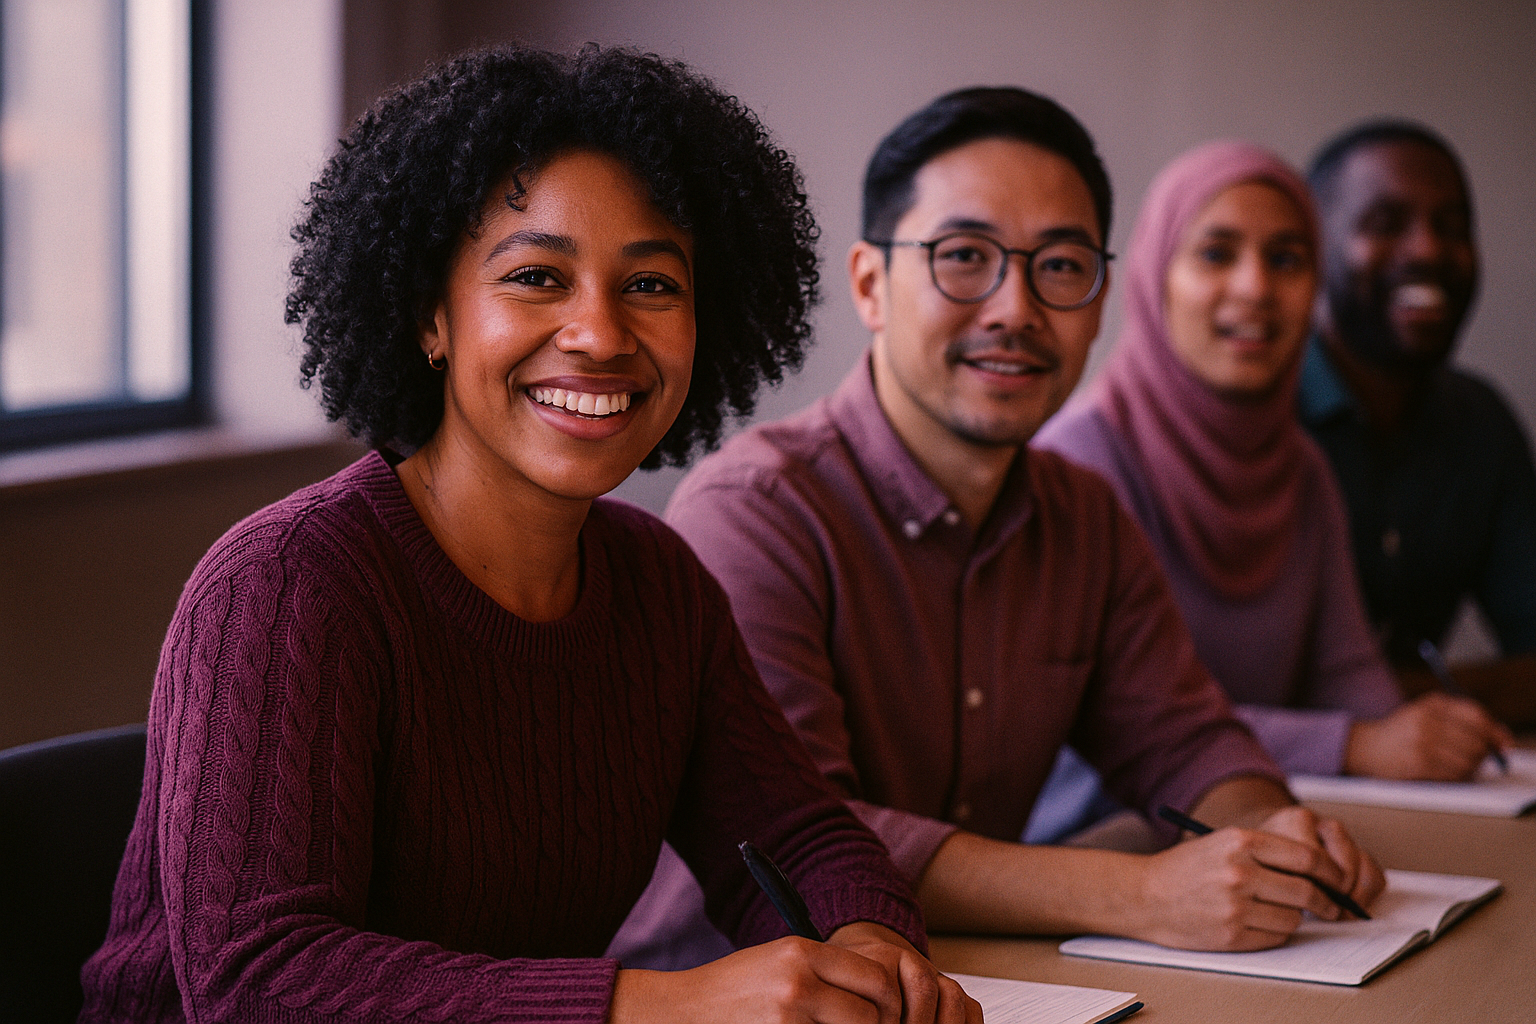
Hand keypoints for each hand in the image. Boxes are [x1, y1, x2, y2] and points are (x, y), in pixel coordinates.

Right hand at [610, 924, 979, 1023]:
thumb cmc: (735, 988)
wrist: (681, 1012)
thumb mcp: (779, 961)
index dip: (888, 1001)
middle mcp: (797, 983)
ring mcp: (787, 1018)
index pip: (876, 977)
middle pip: (872, 1014)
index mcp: (801, 952)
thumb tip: (880, 994)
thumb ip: (826, 971)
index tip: (884, 1013)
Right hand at [1135, 806, 1382, 951]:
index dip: (1331, 872)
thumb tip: (1321, 874)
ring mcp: (1235, 905)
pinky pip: (1275, 937)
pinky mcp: (1231, 934)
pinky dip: (1275, 933)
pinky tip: (1258, 922)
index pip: (1307, 858)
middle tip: (1332, 906)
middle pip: (1307, 891)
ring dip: (1295, 917)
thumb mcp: (1223, 843)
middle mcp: (1239, 872)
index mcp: (1240, 841)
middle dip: (1326, 902)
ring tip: (1277, 910)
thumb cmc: (1187, 868)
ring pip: (1294, 918)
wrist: (1145, 895)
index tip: (1338, 880)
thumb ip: (1267, 852)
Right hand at [1346, 693, 1513, 779]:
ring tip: (1459, 765)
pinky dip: (1458, 776)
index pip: (1476, 716)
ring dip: (1471, 768)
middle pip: (1476, 741)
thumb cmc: (1404, 732)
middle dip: (1484, 753)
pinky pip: (1454, 774)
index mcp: (1431, 704)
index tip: (1504, 744)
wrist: (1366, 747)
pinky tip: (1448, 772)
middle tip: (1478, 758)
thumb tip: (1504, 740)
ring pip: (1468, 760)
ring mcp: (1422, 743)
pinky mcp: (1418, 764)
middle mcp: (1426, 721)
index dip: (1495, 732)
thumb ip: (1465, 721)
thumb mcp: (1429, 714)